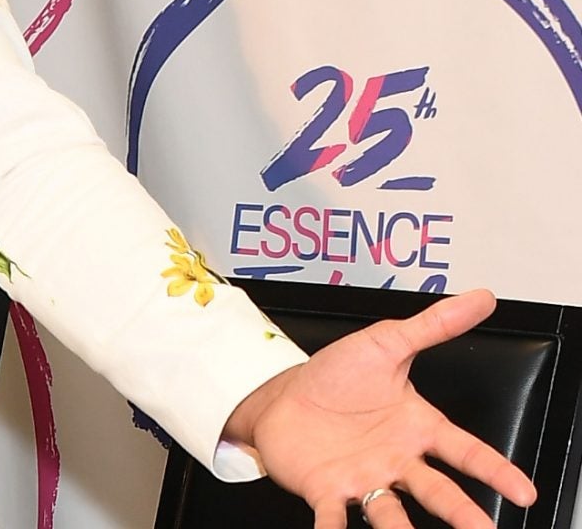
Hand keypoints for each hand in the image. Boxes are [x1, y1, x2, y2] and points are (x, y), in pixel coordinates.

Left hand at [224, 289, 535, 528]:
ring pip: (390, 512)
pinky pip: (332, 517)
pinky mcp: (326, 490)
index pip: (466, 452)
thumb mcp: (387, 343)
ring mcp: (363, 478)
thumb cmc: (336, 376)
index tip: (523, 491)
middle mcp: (396, 460)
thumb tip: (481, 298)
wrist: (281, 393)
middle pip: (436, 491)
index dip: (496, 471)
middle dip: (461, 512)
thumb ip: (434, 326)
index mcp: (417, 429)